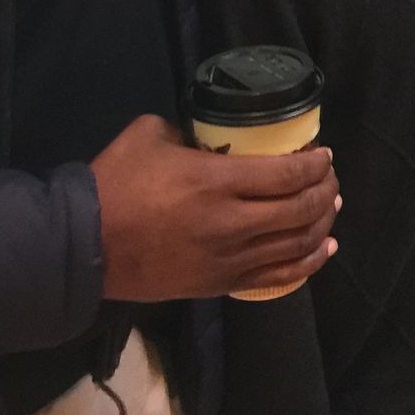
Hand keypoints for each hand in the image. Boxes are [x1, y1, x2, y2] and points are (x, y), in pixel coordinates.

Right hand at [91, 115, 339, 301]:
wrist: (83, 248)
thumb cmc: (115, 185)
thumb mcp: (150, 135)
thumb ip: (188, 130)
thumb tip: (210, 136)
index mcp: (216, 182)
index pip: (287, 174)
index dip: (314, 162)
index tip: (324, 153)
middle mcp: (232, 223)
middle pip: (300, 209)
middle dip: (324, 190)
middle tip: (329, 177)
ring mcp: (228, 259)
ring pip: (296, 244)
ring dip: (322, 224)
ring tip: (331, 207)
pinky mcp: (219, 284)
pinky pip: (277, 278)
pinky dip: (307, 264)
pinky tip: (322, 251)